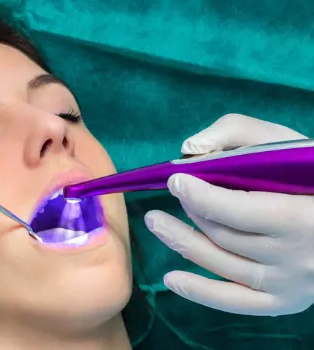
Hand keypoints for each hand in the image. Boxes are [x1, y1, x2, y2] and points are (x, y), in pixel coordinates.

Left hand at [145, 113, 313, 315]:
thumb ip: (239, 133)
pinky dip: (199, 293)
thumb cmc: (312, 176)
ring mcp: (289, 285)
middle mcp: (296, 258)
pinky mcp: (283, 302)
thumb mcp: (285, 144)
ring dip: (181, 242)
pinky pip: (234, 303)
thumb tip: (190, 149)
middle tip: (172, 193)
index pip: (238, 211)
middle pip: (225, 236)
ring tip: (155, 222)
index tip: (175, 180)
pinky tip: (171, 279)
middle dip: (191, 210)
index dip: (200, 195)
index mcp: (302, 216)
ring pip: (222, 264)